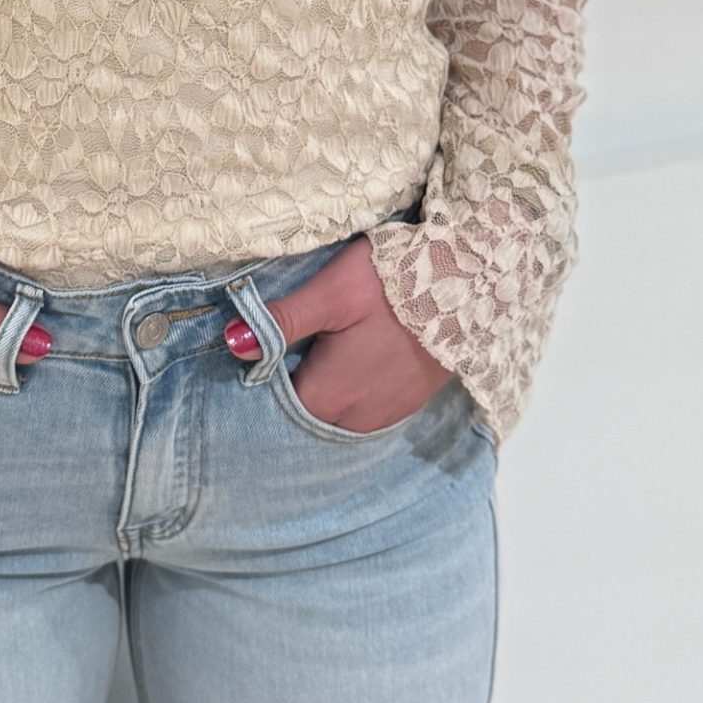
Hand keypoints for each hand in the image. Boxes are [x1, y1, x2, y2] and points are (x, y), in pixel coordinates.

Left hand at [249, 239, 451, 432]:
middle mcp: (356, 418)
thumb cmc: (394, 284)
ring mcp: (386, 414)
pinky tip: (354, 357)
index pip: (277, 403)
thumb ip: (282, 320)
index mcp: (329, 395)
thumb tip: (232, 343)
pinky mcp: (408, 402)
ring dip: (326, 388)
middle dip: (295, 383)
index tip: (266, 345)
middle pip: (308, 410)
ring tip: (323, 347)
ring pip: (338, 412)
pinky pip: (366, 408)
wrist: (470, 285)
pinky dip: (353, 390)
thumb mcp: (331, 293)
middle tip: (293, 341)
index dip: (266, 374)